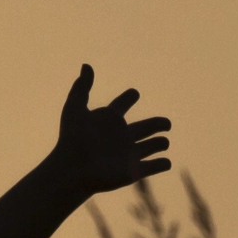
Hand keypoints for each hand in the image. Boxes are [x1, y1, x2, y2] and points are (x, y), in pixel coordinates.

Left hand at [48, 67, 173, 199]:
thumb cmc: (71, 139)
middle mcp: (121, 136)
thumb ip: (82, 87)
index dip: (128, 97)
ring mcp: (129, 154)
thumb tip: (86, 65)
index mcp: (109, 120)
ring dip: (161, 144)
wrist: (73, 169)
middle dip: (158, 124)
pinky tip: (166, 162)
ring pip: (152, 146)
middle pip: (145, 127)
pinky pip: (154, 167)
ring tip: (163, 142)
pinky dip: (162, 164)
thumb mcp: (75, 109)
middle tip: (166, 123)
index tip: (133, 94)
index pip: (122, 104)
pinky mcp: (134, 171)